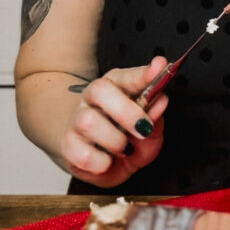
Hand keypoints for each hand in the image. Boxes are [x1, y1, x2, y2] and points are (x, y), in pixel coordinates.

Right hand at [62, 56, 168, 187]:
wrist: (98, 162)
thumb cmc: (126, 138)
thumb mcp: (149, 130)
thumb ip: (155, 116)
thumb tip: (160, 101)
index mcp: (115, 87)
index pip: (127, 75)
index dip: (143, 73)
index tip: (160, 67)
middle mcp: (93, 99)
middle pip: (99, 90)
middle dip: (126, 110)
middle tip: (143, 129)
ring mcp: (77, 121)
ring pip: (88, 122)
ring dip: (114, 141)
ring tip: (124, 150)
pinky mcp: (68, 147)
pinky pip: (83, 154)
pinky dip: (101, 163)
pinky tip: (107, 161)